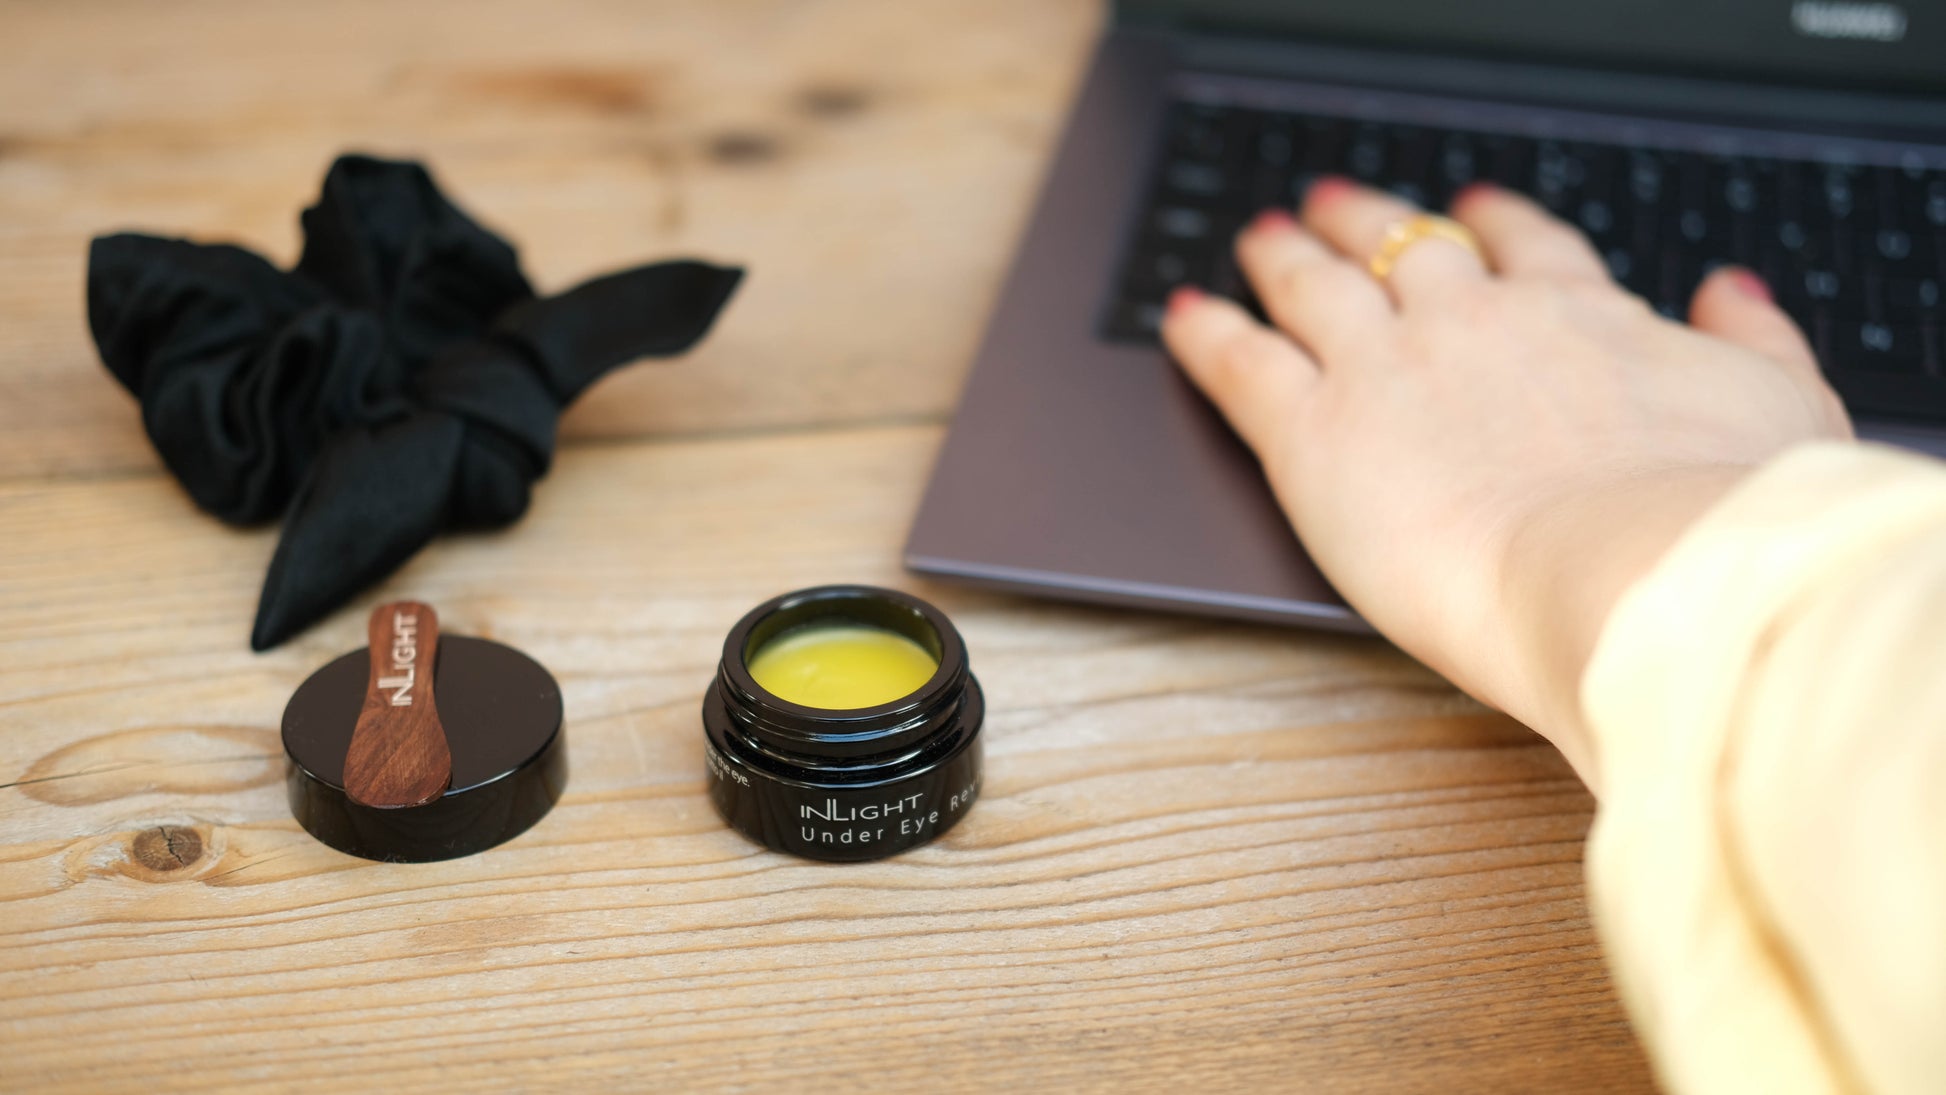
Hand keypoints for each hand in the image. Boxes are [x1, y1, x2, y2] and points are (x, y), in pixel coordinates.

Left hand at [1161, 179, 1851, 785]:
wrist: (1636, 573)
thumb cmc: (1715, 515)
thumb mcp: (1776, 406)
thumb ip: (1750, 340)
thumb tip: (1735, 293)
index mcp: (1575, 318)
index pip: (1521, 250)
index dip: (1488, 226)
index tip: (1471, 213)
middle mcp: (1470, 324)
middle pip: (1400, 249)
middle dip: (1363, 222)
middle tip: (1331, 204)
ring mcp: (1383, 369)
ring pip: (1312, 288)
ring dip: (1281, 257)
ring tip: (1258, 239)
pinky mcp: (1313, 431)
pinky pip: (1240, 362)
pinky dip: (1206, 334)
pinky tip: (1185, 318)